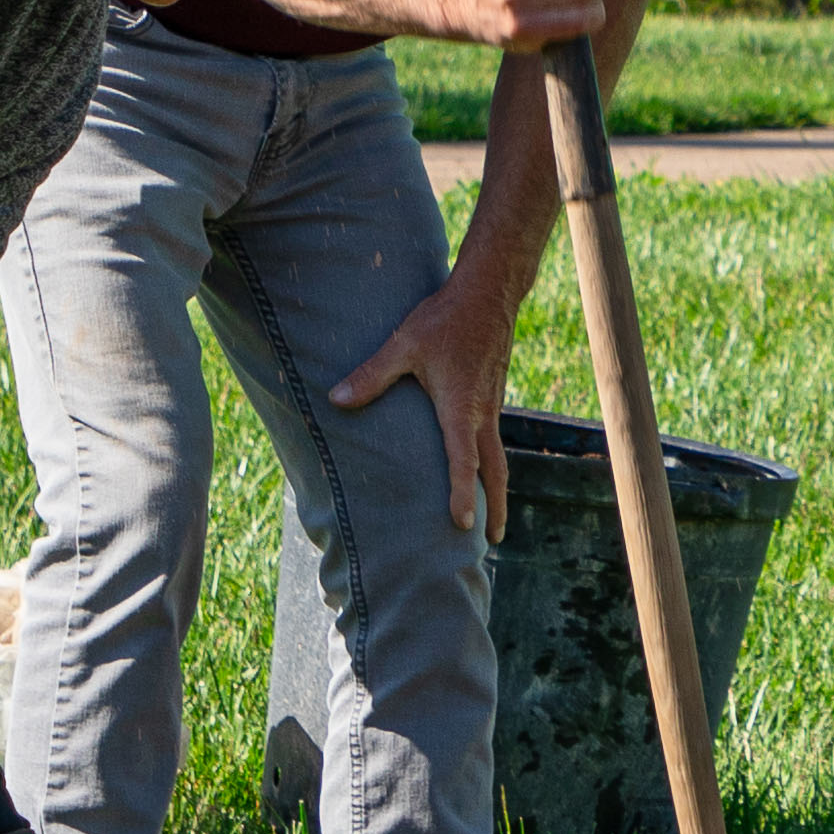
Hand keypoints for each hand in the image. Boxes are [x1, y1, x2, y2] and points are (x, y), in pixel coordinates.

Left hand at [330, 261, 520, 536]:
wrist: (489, 292)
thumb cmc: (445, 318)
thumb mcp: (403, 344)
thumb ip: (371, 375)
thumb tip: (335, 399)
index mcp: (461, 407)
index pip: (463, 460)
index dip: (461, 493)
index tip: (462, 524)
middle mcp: (482, 412)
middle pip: (494, 470)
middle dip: (495, 506)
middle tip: (494, 540)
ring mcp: (492, 405)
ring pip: (498, 456)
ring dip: (496, 488)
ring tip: (492, 517)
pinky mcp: (493, 396)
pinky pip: (495, 439)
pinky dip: (492, 464)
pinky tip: (482, 470)